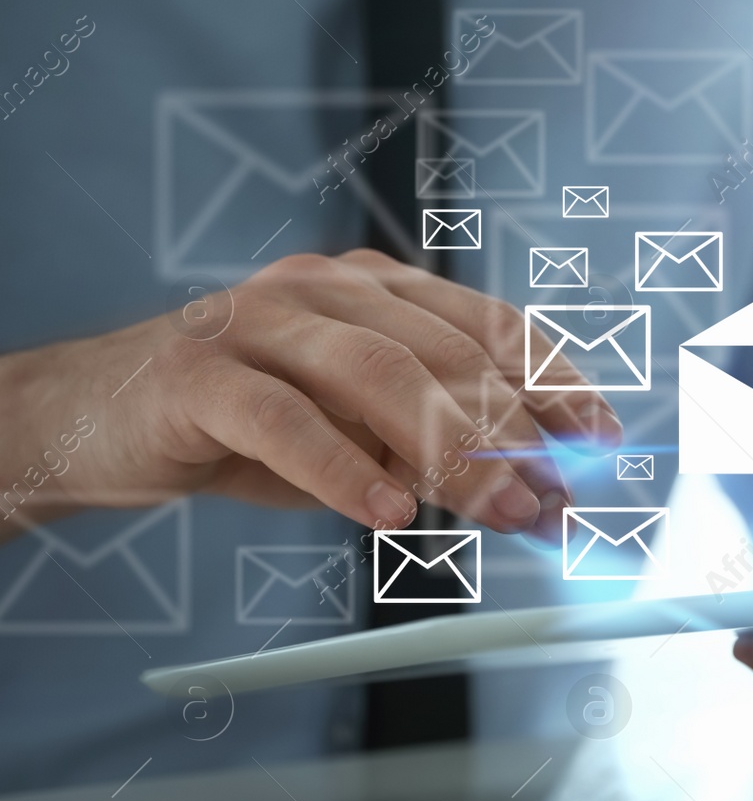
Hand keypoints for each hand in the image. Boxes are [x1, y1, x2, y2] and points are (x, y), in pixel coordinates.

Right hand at [3, 249, 620, 539]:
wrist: (104, 418)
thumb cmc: (251, 426)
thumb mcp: (362, 437)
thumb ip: (440, 451)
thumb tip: (540, 494)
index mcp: (380, 288)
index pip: (490, 325)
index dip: (554, 380)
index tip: (602, 437)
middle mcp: (329, 288)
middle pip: (446, 353)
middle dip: (516, 432)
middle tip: (557, 500)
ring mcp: (261, 320)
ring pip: (380, 375)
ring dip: (453, 450)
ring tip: (502, 509)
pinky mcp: (200, 373)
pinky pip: (284, 420)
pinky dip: (344, 470)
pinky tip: (388, 512)